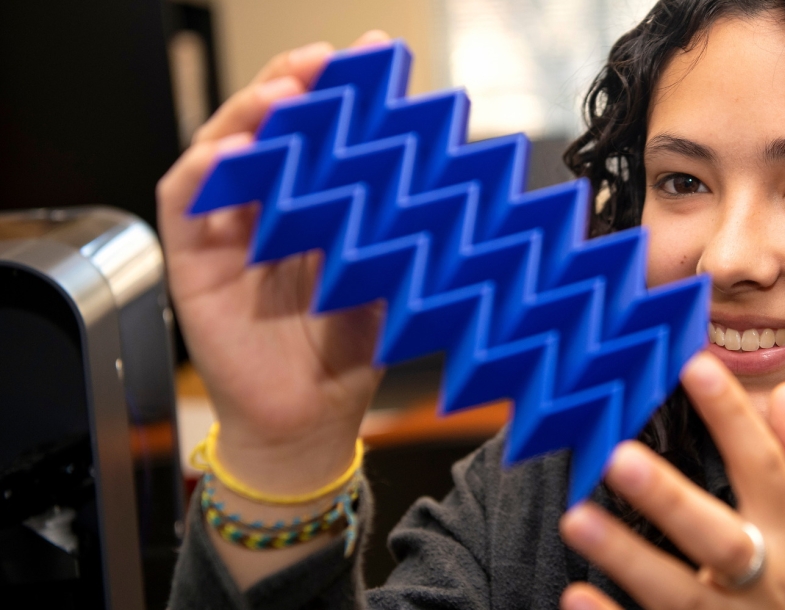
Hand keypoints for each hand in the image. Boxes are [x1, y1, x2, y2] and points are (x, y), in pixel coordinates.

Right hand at [156, 30, 392, 491]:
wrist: (313, 423)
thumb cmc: (350, 351)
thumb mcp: (386, 274)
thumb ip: (398, 222)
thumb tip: (442, 165)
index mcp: (313, 204)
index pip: (318, 131)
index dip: (338, 92)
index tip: (372, 60)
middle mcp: (265, 207)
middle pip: (265, 127)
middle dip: (293, 86)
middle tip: (327, 63)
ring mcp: (225, 230)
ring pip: (221, 149)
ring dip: (247, 115)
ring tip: (284, 94)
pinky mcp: (192, 262)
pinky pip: (184, 202)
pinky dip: (203, 171)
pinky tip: (233, 152)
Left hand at [558, 352, 784, 609]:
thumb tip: (783, 393)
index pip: (766, 468)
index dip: (733, 418)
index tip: (696, 366)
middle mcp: (764, 581)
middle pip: (718, 538)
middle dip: (670, 499)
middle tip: (618, 458)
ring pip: (675, 593)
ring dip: (626, 557)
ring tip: (576, 519)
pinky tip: (576, 595)